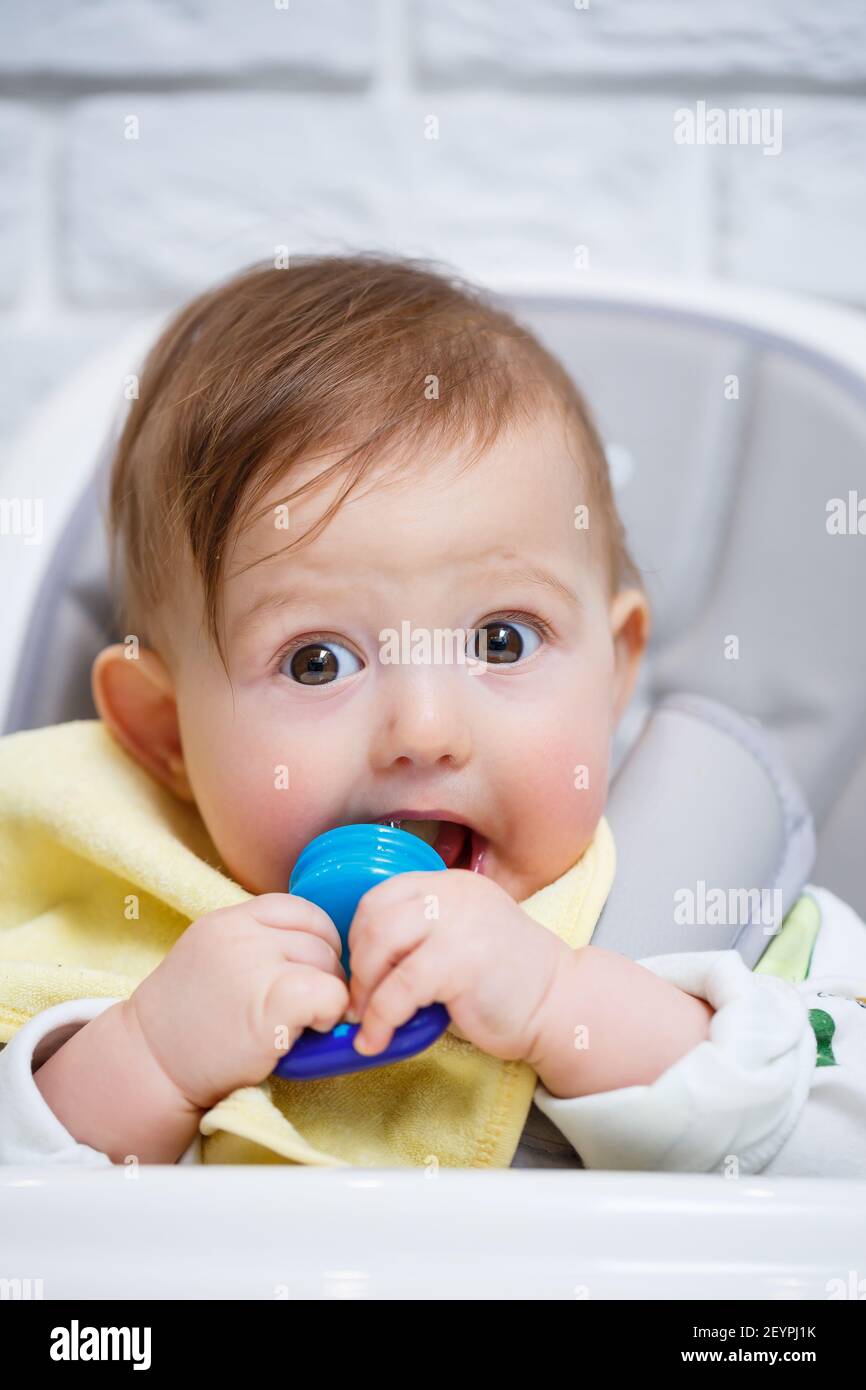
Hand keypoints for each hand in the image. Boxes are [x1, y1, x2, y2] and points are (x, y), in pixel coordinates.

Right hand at [127, 893, 350, 1109]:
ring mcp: (255, 966)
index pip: (299, 909)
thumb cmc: (187, 1024)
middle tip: (307, 1006)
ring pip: (328, 965)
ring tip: (301, 1022)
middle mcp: (240, 935)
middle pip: (319, 937)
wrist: (150, 1067)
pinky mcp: (273, 1003)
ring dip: (328, 995)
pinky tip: (310, 1031)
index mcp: (227, 920)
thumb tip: (321, 947)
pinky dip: (330, 1013)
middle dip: (325, 972)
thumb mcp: (212, 959)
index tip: (310, 971)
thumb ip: (254, 943)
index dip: (318, 940)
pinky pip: (330, 995)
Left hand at [345, 869, 573, 1064]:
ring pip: (381, 945)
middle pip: (374, 917)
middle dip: (358, 964)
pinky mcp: (461, 961)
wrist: (560, 1005)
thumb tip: (361, 965)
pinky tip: (377, 1040)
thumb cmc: (506, 982)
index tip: (362, 970)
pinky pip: (400, 988)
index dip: (359, 934)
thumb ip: (420, 935)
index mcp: (450, 885)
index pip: (381, 895)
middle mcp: (453, 894)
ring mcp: (458, 923)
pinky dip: (380, 1018)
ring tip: (368, 1020)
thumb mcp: (461, 937)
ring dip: (365, 990)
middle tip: (360, 1001)